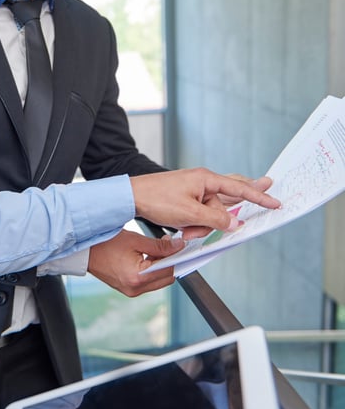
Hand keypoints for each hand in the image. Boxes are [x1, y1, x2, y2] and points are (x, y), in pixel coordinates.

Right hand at [88, 229, 179, 295]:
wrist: (85, 252)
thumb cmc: (105, 244)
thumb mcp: (135, 240)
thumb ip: (159, 245)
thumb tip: (178, 246)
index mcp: (138, 277)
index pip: (168, 269)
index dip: (176, 256)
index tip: (179, 245)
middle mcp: (135, 289)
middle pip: (166, 278)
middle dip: (169, 262)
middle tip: (166, 245)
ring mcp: (131, 291)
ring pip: (158, 281)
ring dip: (160, 267)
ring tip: (153, 250)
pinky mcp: (128, 289)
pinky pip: (148, 282)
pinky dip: (151, 271)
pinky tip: (146, 257)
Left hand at [130, 168, 279, 236]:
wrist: (131, 197)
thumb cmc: (157, 199)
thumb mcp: (190, 213)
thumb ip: (216, 220)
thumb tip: (236, 225)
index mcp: (206, 179)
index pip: (239, 188)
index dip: (259, 197)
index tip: (276, 201)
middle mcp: (203, 182)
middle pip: (226, 201)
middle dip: (223, 217)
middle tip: (252, 200)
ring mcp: (195, 190)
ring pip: (212, 212)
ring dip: (201, 226)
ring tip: (184, 230)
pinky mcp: (187, 199)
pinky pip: (201, 213)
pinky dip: (196, 224)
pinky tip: (188, 229)